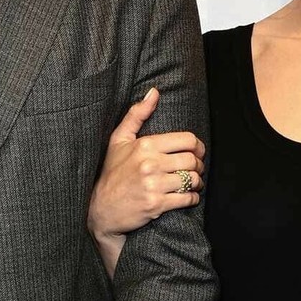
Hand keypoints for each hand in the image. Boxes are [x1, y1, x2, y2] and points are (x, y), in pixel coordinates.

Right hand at [87, 88, 205, 274]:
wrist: (102, 209)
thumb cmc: (112, 172)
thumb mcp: (119, 140)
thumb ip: (137, 114)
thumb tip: (154, 92)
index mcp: (145, 145)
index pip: (187, 140)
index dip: (198, 146)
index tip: (197, 152)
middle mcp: (150, 163)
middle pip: (192, 160)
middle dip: (199, 165)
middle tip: (196, 169)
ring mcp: (154, 185)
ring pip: (192, 179)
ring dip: (197, 182)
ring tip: (193, 183)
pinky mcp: (157, 205)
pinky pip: (187, 198)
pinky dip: (193, 198)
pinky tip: (188, 196)